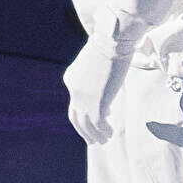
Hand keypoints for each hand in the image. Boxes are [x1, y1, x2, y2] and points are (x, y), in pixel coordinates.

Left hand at [63, 27, 137, 144]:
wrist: (112, 41)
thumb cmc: (109, 45)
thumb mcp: (96, 62)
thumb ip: (96, 76)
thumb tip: (104, 89)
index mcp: (70, 79)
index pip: (75, 103)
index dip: (86, 114)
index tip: (101, 117)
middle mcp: (74, 91)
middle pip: (76, 118)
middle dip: (84, 131)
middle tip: (93, 140)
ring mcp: (84, 99)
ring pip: (86, 125)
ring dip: (95, 135)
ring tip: (104, 141)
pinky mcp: (97, 103)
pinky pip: (99, 124)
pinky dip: (104, 131)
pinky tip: (110, 134)